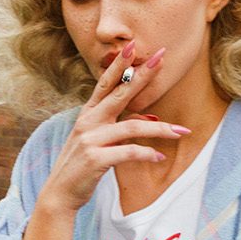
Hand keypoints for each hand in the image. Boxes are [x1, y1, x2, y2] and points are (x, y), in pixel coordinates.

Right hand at [34, 43, 181, 215]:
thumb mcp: (98, 141)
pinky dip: (146, 153)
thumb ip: (120, 126)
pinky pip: (128, 152)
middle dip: (141, 75)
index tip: (134, 46)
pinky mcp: (95, 159)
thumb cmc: (81, 166)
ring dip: (160, 128)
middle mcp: (88, 122)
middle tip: (160, 58)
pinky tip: (158, 157)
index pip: (105, 84)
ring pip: (132, 126)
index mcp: (88, 114)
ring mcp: (90, 140)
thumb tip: (151, 116)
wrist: (59, 193)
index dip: (120, 65)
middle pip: (120, 94)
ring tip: (181, 131)